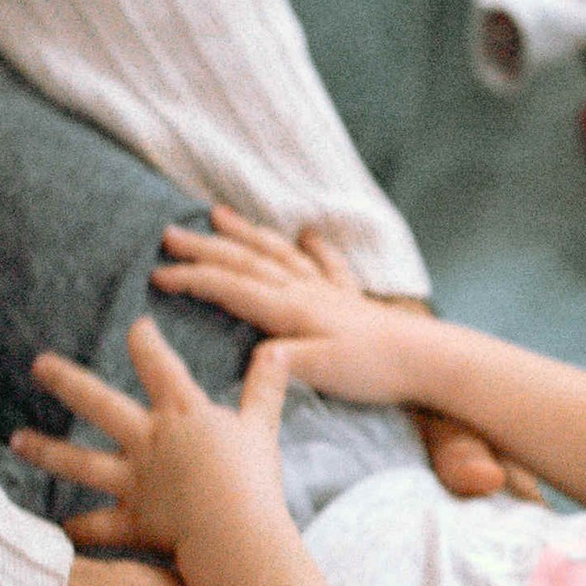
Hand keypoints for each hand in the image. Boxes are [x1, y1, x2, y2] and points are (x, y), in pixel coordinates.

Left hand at [17, 317, 292, 561]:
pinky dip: (79, 530)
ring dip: (46, 450)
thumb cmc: (253, 480)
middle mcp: (149, 441)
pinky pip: (100, 526)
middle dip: (67, 381)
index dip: (145, 342)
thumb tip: (280, 351)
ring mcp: (135, 481)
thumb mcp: (262, 426)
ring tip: (15, 440)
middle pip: (99, 403)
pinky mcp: (133, 520)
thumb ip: (265, 388)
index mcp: (182, 414)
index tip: (136, 327)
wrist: (236, 534)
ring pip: (80, 463)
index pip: (159, 365)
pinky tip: (59, 530)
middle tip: (38, 365)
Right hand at [153, 213, 433, 405]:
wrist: (428, 359)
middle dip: (206, 246)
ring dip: (247, 234)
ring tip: (219, 213)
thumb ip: (282, 362)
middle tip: (170, 233)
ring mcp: (328, 290)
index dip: (192, 279)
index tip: (157, 274)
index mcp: (290, 309)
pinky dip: (313, 246)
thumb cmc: (374, 370)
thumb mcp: (321, 372)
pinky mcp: (351, 298)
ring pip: (278, 253)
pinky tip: (308, 232)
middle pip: (247, 261)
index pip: (230, 288)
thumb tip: (252, 351)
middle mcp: (305, 291)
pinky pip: (327, 263)